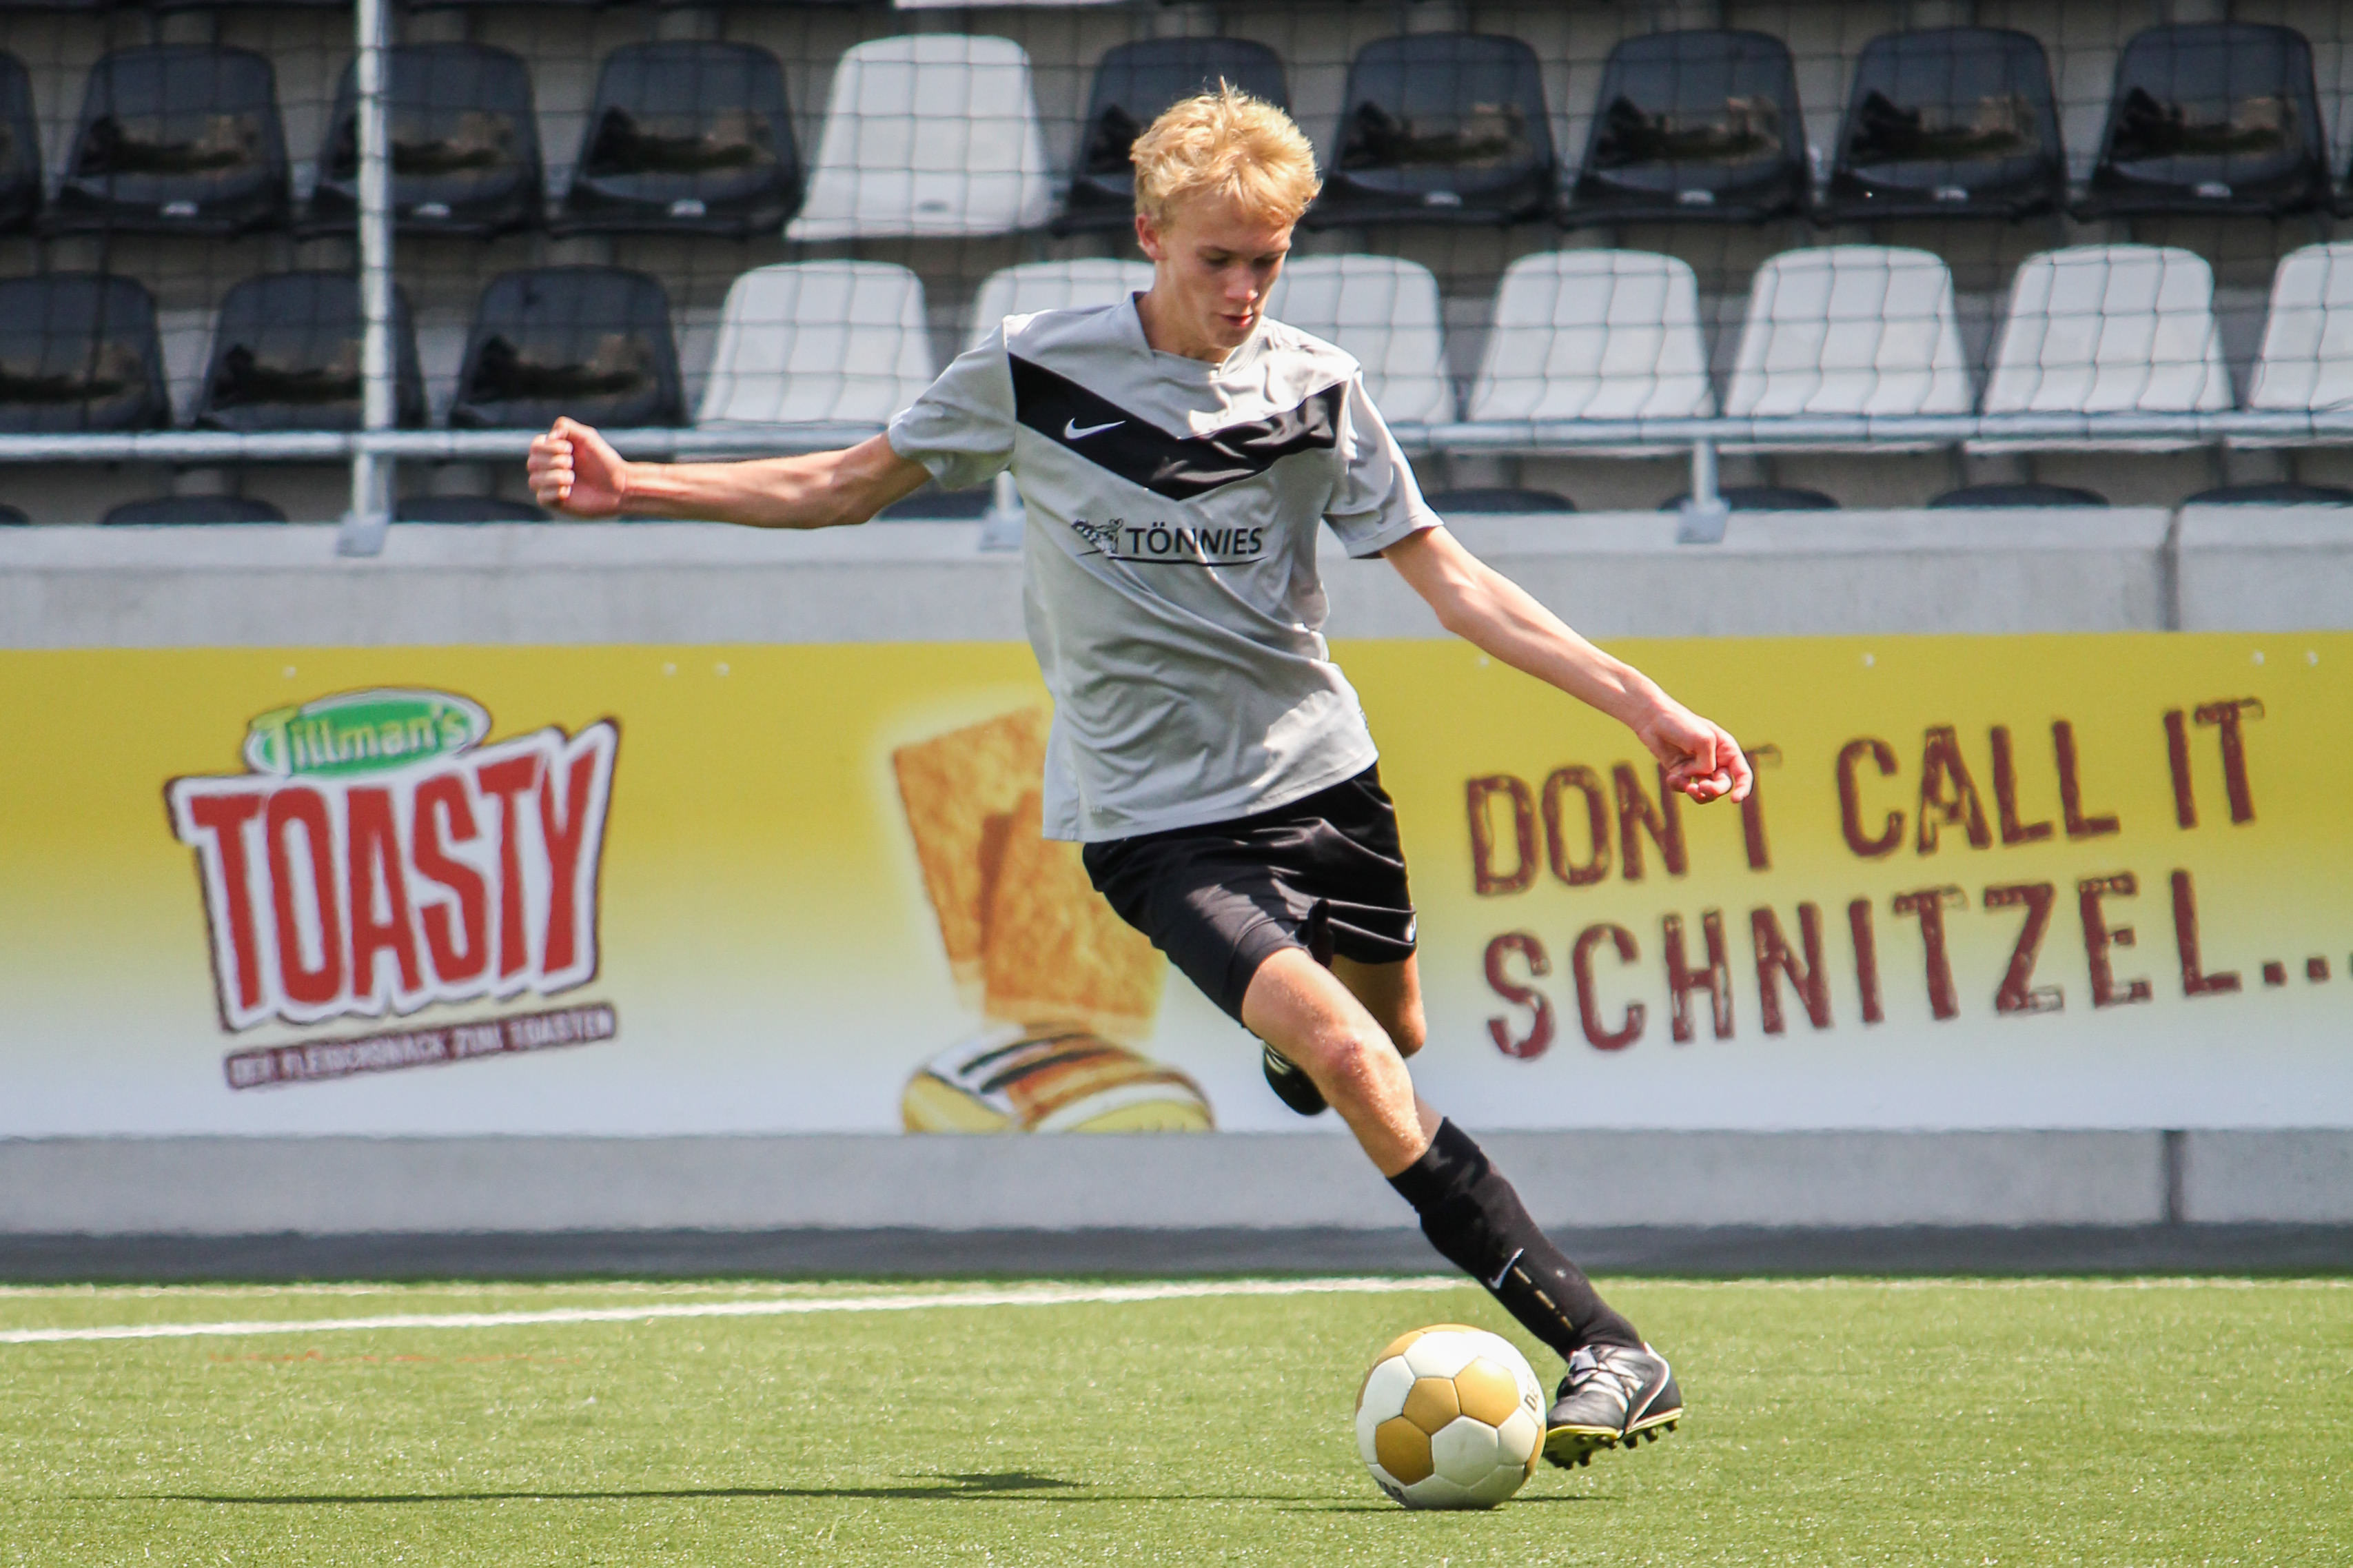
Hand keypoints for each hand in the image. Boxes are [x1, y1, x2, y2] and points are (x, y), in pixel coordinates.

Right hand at [527, 417, 628, 516]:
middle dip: (554, 462)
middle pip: (532, 463)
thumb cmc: (604, 461)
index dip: (548, 447)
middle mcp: (548, 469)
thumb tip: (547, 436)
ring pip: (534, 481)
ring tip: (572, 478)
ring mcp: (550, 486)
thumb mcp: (587, 436)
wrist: (620, 486)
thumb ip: (565, 427)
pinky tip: (569, 492)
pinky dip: (555, 492)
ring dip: (555, 477)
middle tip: (573, 464)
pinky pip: (541, 497)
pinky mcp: (555, 503)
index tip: (570, 449)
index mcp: (552, 452)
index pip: (534, 447)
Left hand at [1632, 700, 1752, 803]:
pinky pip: (1685, 788)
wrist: (1653, 719)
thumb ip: (1708, 763)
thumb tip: (1702, 778)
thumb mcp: (1703, 740)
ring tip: (1688, 787)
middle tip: (1701, 786)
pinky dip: (1679, 786)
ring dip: (1698, 794)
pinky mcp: (1681, 772)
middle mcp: (1715, 760)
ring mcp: (1697, 768)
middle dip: (1714, 790)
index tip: (1734, 800)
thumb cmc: (1681, 724)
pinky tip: (1671, 777)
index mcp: (1726, 749)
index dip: (1743, 789)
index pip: (1742, 774)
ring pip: (1705, 792)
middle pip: (1723, 786)